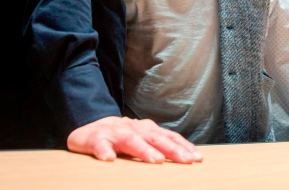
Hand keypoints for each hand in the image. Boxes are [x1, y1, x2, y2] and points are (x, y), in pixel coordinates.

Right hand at [67, 116, 203, 163]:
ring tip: (156, 160)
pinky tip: (109, 159)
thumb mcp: (143, 140)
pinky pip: (100, 145)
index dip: (184, 147)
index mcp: (148, 130)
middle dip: (172, 149)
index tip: (197, 158)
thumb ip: (160, 146)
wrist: (90, 128)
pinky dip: (105, 151)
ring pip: (132, 141)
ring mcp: (116, 133)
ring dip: (144, 150)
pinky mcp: (96, 139)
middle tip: (185, 160)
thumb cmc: (122, 137)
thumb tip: (186, 158)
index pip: (170, 137)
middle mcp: (135, 130)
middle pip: (156, 138)